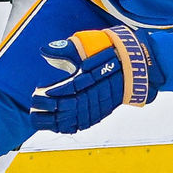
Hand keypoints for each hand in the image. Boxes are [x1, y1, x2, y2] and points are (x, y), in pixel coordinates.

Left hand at [30, 26, 164, 133]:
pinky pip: (85, 123)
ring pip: (76, 118)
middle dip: (49, 109)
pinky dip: (69, 126)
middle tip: (33, 106)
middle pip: (71, 106)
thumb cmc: (112, 52)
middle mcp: (97, 94)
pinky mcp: (103, 111)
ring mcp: (101, 105)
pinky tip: (57, 127)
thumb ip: (67, 48)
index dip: (54, 91)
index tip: (40, 90)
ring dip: (55, 121)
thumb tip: (44, 49)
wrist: (139, 66)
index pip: (71, 87)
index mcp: (94, 77)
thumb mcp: (90, 45)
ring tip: (38, 120)